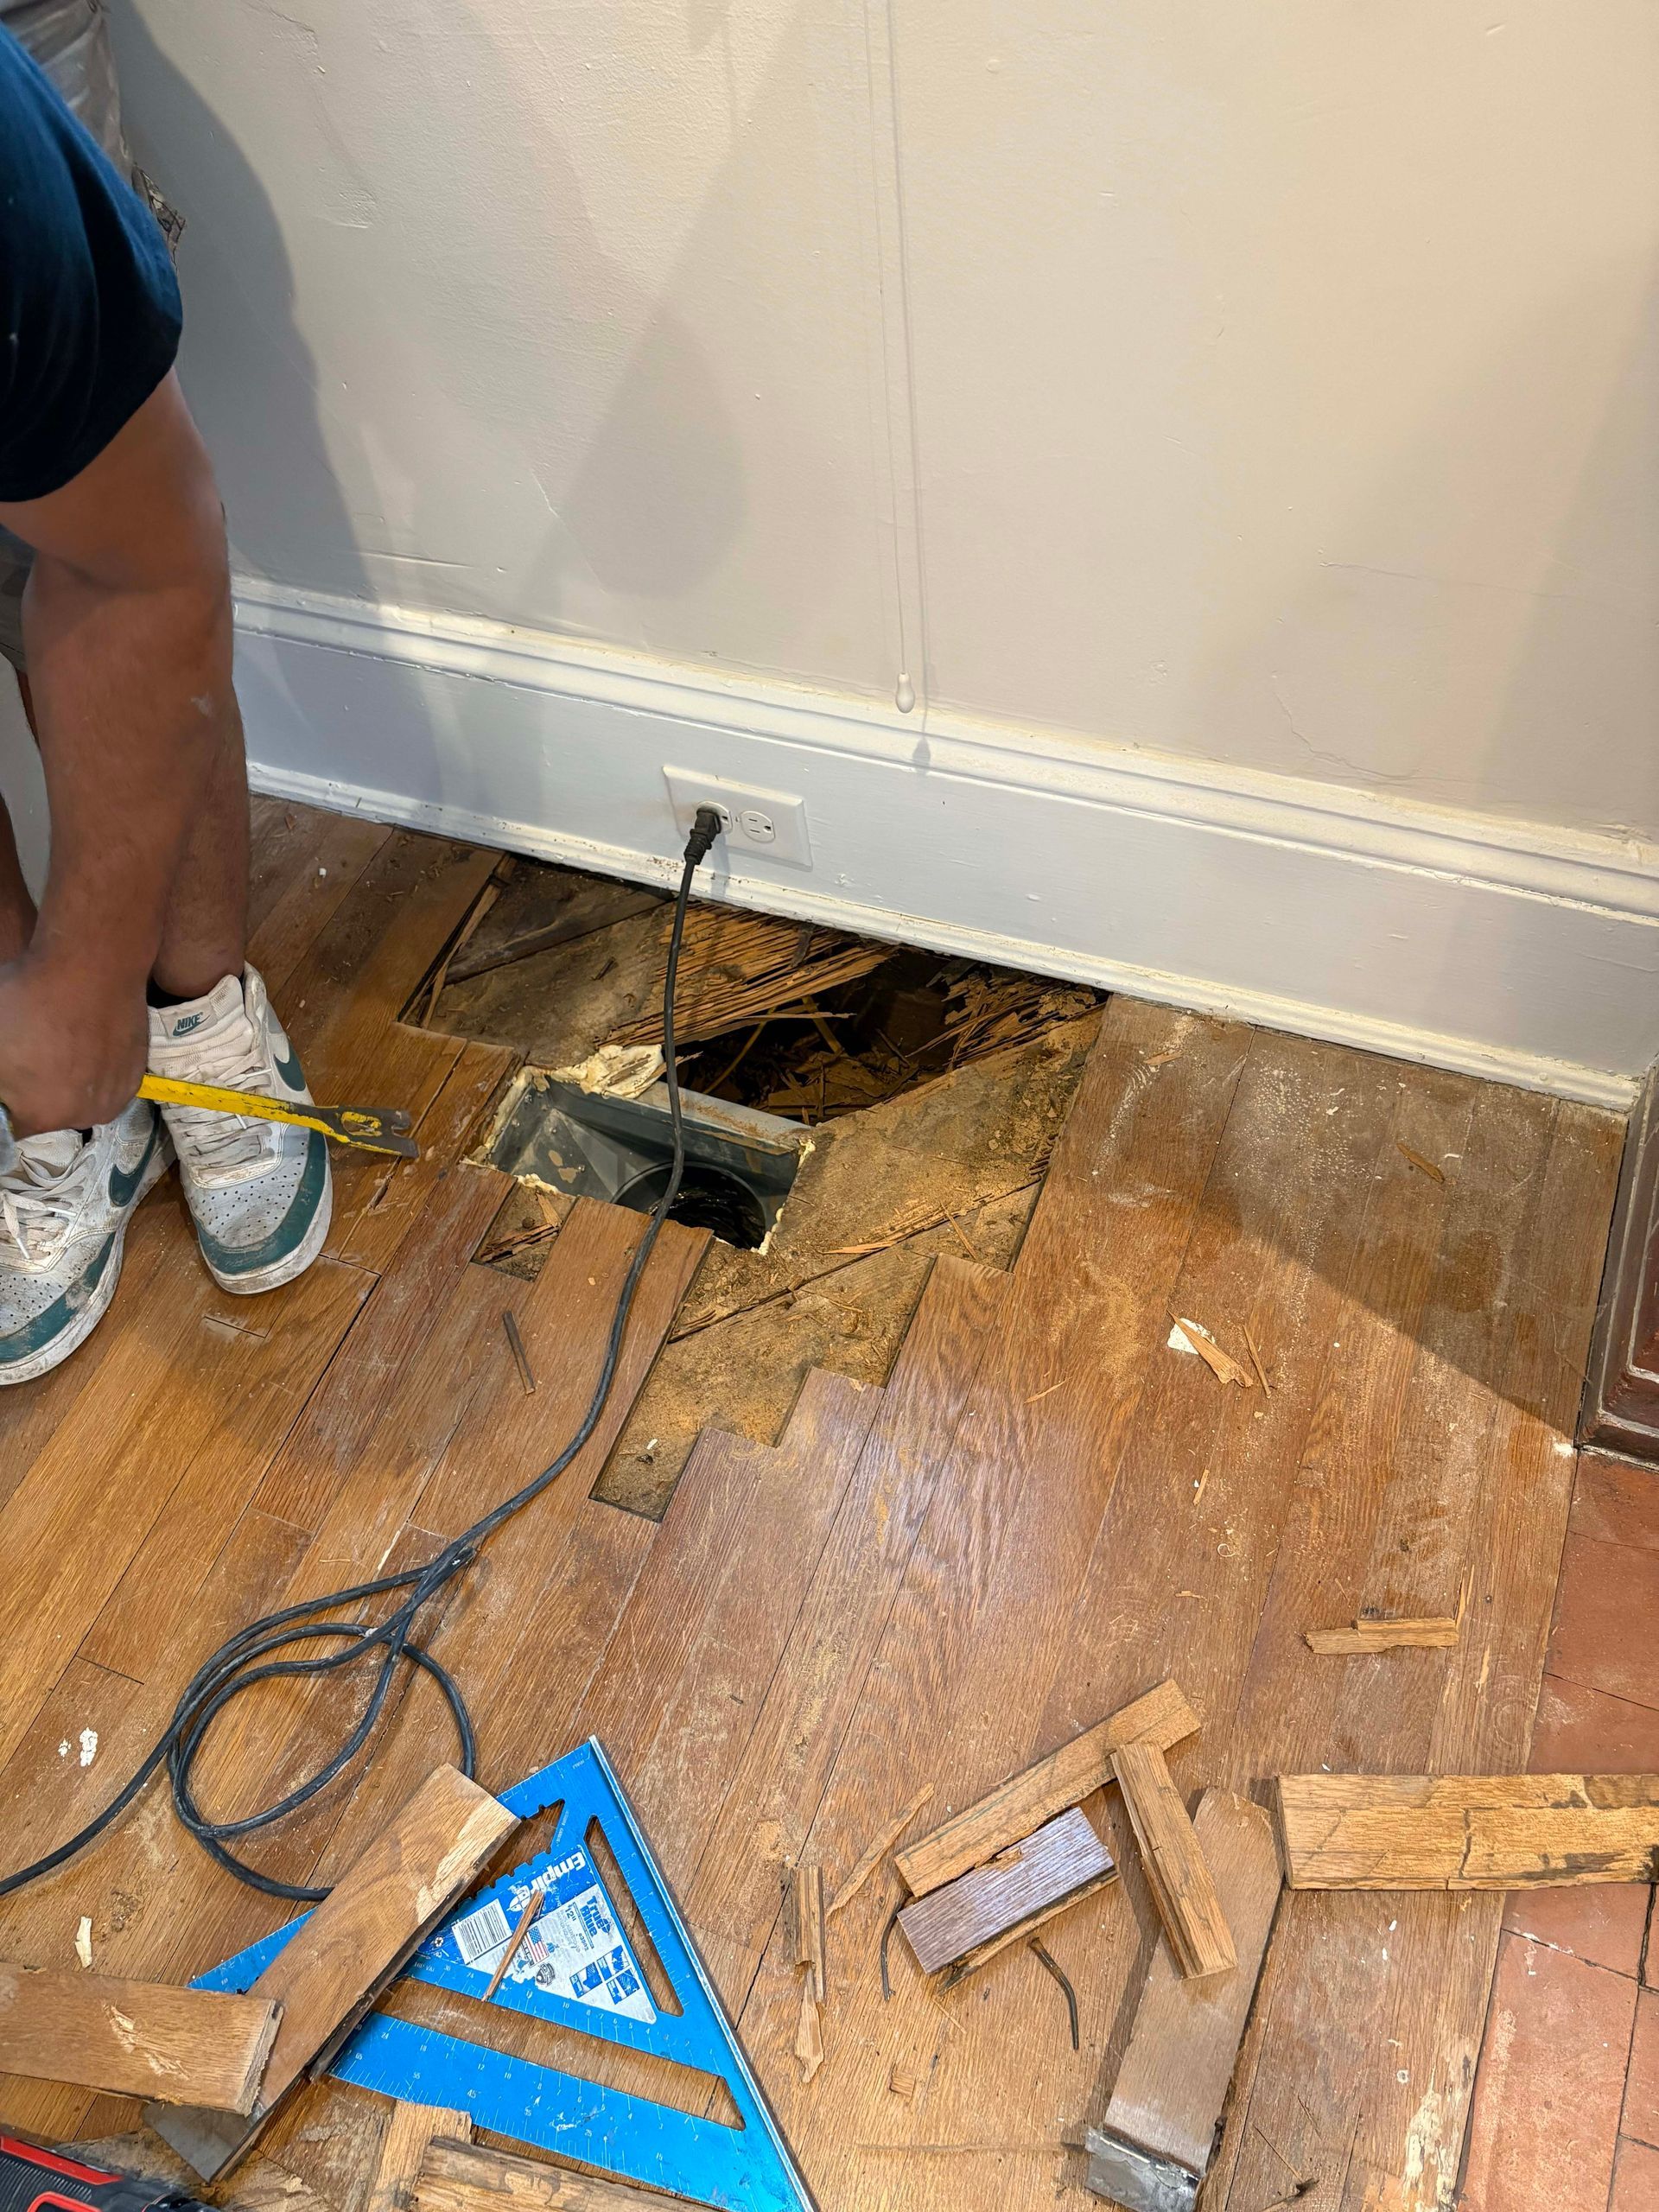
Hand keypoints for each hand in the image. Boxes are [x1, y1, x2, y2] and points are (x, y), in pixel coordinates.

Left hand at [0, 953, 145, 1135]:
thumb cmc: (30, 1000)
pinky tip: (84, 1040)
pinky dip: (94, 1069)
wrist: (93, 965)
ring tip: (59, 1045)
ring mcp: (115, 1095)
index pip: (10, 1127)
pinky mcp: (135, 1073)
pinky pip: (106, 1083)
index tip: (7, 1077)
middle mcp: (84, 1115)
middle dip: (35, 1092)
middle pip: (48, 1114)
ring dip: (67, 1081)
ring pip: (80, 1099)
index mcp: (42, 1114)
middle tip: (29, 1056)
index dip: (5, 1101)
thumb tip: (7, 1085)